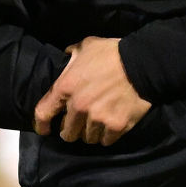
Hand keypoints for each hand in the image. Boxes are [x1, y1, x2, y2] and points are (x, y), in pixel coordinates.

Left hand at [33, 36, 150, 145]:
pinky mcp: (116, 126)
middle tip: (79, 126)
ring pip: (88, 138)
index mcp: (66, 87)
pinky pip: (106, 140)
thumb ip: (72, 55)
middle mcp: (79, 107)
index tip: (45, 130)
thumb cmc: (113, 52)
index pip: (43, 113)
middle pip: (67, 133)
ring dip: (91, 133)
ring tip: (97, 125)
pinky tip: (111, 127)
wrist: (143, 63)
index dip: (41, 125)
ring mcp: (98, 118)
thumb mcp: (87, 46)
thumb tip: (67, 56)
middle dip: (72, 130)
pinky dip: (107, 136)